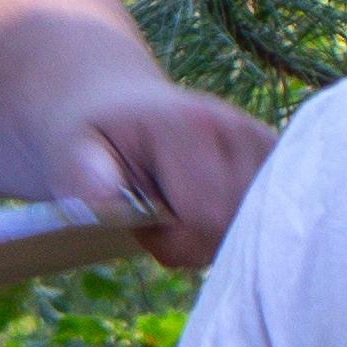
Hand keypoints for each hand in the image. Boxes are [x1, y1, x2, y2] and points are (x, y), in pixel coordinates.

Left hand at [58, 79, 274, 272]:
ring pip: (257, 226)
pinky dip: (237, 224)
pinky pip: (269, 214)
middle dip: (198, 242)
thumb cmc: (94, 138)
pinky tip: (208, 206)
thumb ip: (83, 176)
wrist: (119, 104)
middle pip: (237, 226)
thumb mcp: (69, 152)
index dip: (176, 240)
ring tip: (180, 210)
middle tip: (160, 221)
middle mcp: (236, 129)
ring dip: (217, 235)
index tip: (145, 227)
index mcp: (188, 126)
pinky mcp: (277, 155)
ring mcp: (264, 140)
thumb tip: (102, 200)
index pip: (208, 216)